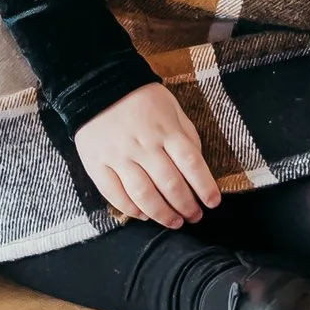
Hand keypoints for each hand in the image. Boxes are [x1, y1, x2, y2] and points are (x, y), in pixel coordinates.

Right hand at [75, 82, 220, 227]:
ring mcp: (119, 156)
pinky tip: (144, 215)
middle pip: (170, 184)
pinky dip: (131, 209)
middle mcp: (144, 145)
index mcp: (166, 130)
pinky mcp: (97, 164)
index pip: (191, 164)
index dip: (205, 187)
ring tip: (173, 222)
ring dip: (162, 214)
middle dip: (186, 206)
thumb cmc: (141, 99)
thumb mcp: (172, 108)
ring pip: (144, 194)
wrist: (98, 86)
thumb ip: (186, 135)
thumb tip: (197, 166)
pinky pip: (115, 194)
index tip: (212, 202)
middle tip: (194, 217)